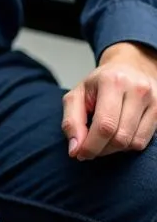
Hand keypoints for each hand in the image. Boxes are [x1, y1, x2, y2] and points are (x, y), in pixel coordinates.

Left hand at [63, 42, 156, 159]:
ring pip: (133, 143)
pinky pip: (144, 142)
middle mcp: (136, 89)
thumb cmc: (100, 82)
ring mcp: (153, 101)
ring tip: (103, 139)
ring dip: (114, 148)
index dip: (91, 145)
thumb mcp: (78, 93)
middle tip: (90, 148)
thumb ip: (72, 120)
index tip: (80, 154)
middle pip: (120, 137)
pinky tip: (118, 135)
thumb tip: (75, 149)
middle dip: (101, 149)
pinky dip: (128, 145)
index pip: (104, 124)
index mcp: (111, 81)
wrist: (129, 67)